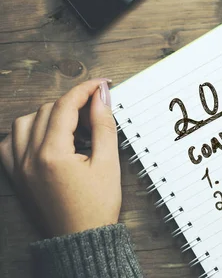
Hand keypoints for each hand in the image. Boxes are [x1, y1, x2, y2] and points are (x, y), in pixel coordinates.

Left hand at [0, 79, 120, 237]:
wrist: (81, 237)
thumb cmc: (97, 206)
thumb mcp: (108, 163)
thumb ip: (103, 126)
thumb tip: (102, 97)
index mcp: (53, 154)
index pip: (66, 106)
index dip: (86, 89)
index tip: (102, 84)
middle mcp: (30, 158)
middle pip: (47, 110)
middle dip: (73, 102)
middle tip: (96, 108)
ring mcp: (19, 166)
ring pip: (25, 121)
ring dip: (49, 114)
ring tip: (72, 124)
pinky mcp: (16, 175)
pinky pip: (10, 141)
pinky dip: (26, 131)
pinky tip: (45, 136)